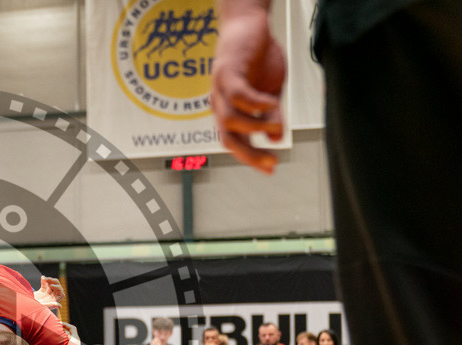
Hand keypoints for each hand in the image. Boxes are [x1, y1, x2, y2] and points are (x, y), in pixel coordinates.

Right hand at [34, 276, 64, 309]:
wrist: (24, 307)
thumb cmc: (34, 309)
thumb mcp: (42, 307)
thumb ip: (51, 305)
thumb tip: (60, 306)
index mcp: (53, 301)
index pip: (61, 294)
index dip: (58, 288)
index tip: (51, 286)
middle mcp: (51, 298)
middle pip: (58, 288)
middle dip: (54, 282)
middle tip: (48, 279)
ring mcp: (46, 294)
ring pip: (51, 285)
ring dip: (49, 280)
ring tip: (44, 278)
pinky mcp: (41, 292)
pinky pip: (45, 285)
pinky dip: (44, 281)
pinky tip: (42, 277)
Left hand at [210, 3, 285, 173]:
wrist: (250, 23)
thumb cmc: (258, 57)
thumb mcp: (270, 91)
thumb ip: (271, 115)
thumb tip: (276, 139)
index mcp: (228, 111)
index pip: (234, 142)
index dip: (251, 158)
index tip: (271, 169)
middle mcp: (219, 103)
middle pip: (227, 139)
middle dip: (250, 155)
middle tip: (272, 163)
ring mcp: (220, 88)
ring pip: (229, 121)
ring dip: (255, 129)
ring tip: (277, 128)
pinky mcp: (228, 71)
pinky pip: (238, 95)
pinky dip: (255, 104)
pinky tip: (272, 105)